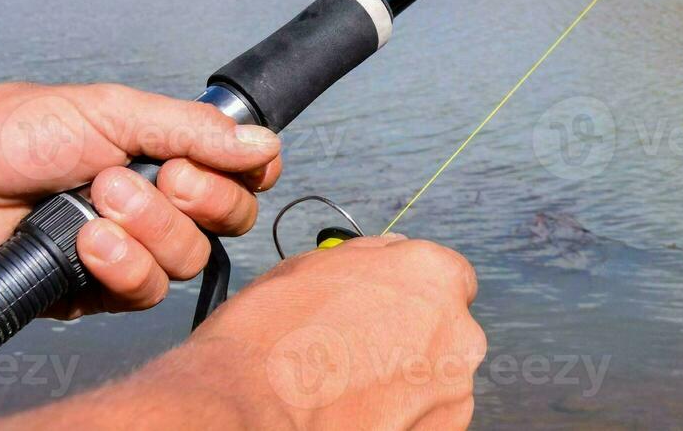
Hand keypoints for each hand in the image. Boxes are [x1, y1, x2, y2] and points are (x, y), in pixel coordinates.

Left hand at [0, 82, 281, 316]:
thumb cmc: (7, 133)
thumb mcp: (110, 111)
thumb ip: (191, 129)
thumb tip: (263, 142)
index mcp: (163, 151)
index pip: (240, 172)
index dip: (247, 173)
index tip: (236, 164)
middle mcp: (154, 201)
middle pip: (227, 218)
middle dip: (199, 198)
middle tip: (156, 175)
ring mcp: (128, 247)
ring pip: (189, 258)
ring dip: (151, 228)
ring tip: (99, 202)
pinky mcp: (96, 290)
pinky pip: (144, 294)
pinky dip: (123, 266)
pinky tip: (88, 242)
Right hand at [0, 237, 486, 429]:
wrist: (230, 421)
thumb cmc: (249, 351)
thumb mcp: (292, 278)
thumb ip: (341, 268)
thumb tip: (347, 267)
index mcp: (426, 273)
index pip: (429, 273)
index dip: (388, 294)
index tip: (366, 316)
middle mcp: (452, 330)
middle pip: (434, 329)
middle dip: (394, 341)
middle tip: (339, 363)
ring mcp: (447, 390)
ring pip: (429, 381)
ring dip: (393, 387)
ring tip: (330, 399)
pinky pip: (416, 423)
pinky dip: (388, 423)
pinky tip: (339, 420)